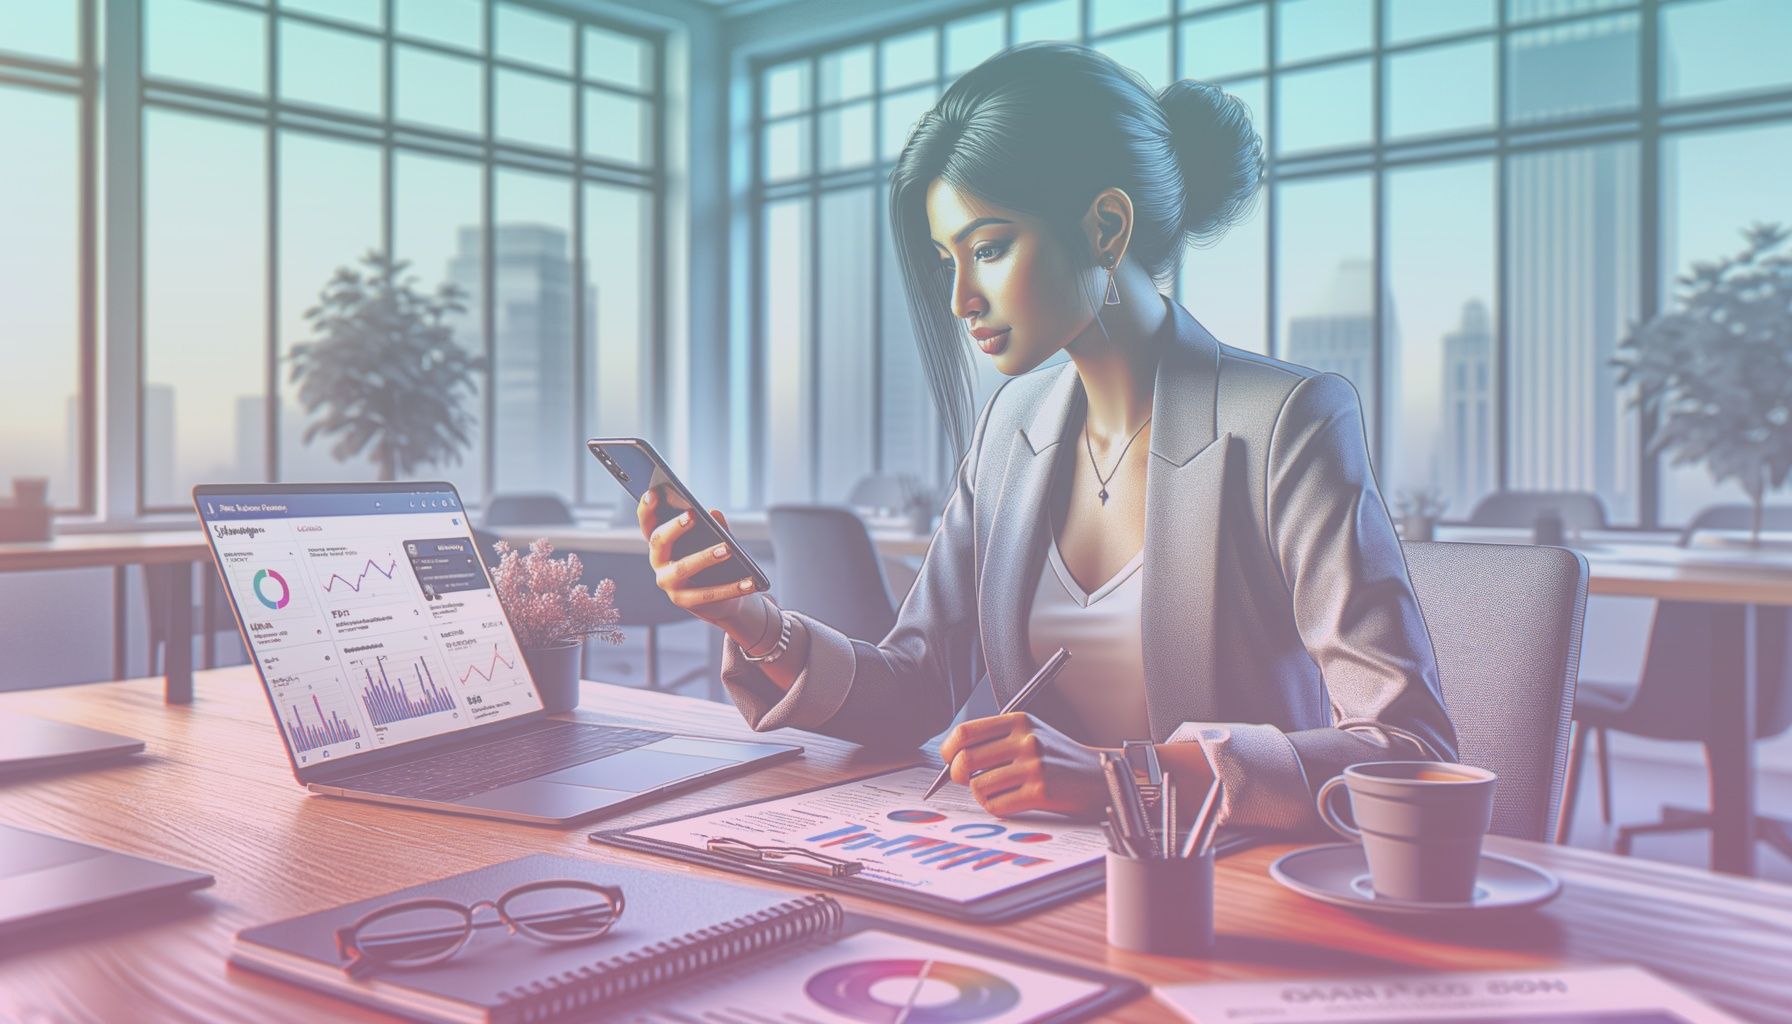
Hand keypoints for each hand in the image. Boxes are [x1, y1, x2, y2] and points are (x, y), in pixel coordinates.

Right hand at [637, 488, 757, 628]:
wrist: (722, 599)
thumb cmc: (714, 562)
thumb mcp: (715, 541)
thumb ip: (714, 527)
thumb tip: (714, 513)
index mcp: (662, 542)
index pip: (647, 523)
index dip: (646, 507)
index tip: (653, 492)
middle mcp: (658, 561)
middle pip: (659, 541)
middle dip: (674, 527)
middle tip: (692, 514)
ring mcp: (669, 583)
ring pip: (683, 567)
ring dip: (706, 556)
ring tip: (728, 548)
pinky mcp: (684, 601)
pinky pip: (708, 593)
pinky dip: (731, 587)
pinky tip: (750, 581)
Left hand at [936, 713, 1107, 818]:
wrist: (1098, 777)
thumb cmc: (1058, 759)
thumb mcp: (1031, 734)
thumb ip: (997, 739)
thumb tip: (954, 758)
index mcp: (1019, 721)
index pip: (965, 732)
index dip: (949, 749)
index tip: (950, 760)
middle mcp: (1025, 740)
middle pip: (966, 759)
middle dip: (958, 775)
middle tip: (966, 780)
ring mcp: (1033, 766)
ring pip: (979, 786)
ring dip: (981, 794)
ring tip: (997, 792)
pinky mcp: (1041, 791)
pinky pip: (997, 805)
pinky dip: (996, 807)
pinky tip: (1010, 802)